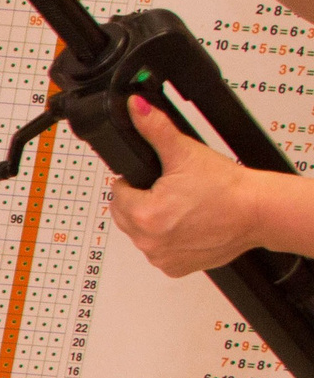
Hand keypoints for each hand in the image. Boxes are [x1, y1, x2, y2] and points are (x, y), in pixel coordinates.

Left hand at [108, 95, 265, 276]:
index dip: (135, 182)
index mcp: (143, 215)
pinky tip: (186, 226)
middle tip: (170, 191)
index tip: (155, 179)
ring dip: (152, 221)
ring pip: (141, 234)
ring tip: (181, 207)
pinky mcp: (175, 268)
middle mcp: (148, 241)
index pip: (118, 192)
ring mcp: (161, 257)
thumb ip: (155, 129)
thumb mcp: (185, 151)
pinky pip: (159, 252)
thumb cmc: (227, 188)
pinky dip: (168, 240)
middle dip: (141, 201)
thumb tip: (136, 109)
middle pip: (125, 215)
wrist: (258, 212)